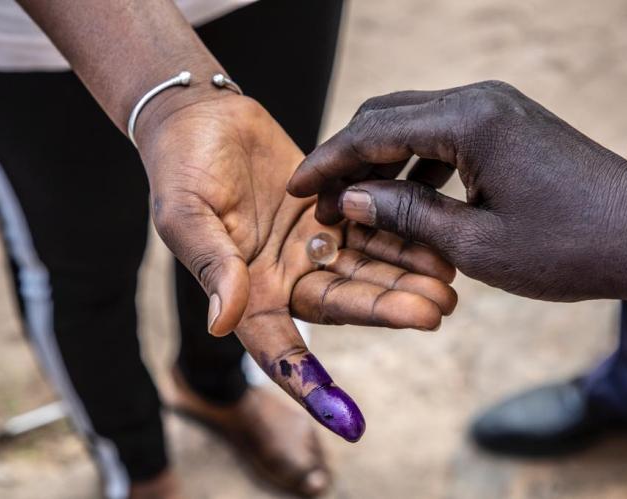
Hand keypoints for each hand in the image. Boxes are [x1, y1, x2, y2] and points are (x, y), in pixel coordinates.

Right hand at [137, 91, 456, 439]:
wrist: (203, 119)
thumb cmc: (180, 168)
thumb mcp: (185, 214)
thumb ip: (211, 264)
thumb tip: (223, 322)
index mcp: (248, 292)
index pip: (278, 349)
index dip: (309, 382)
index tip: (346, 420)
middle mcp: (286, 277)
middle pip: (343, 303)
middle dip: (386, 309)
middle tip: (433, 312)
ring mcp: (312, 246)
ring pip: (366, 269)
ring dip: (404, 278)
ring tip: (446, 285)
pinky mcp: (332, 215)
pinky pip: (371, 231)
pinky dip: (402, 240)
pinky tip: (436, 247)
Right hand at [288, 81, 626, 309]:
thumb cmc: (569, 248)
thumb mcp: (475, 244)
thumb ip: (405, 213)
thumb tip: (350, 197)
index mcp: (469, 121)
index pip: (373, 132)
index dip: (327, 162)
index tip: (295, 188)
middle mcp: (481, 100)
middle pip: (389, 116)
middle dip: (349, 158)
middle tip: (321, 200)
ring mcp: (500, 108)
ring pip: (417, 124)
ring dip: (382, 161)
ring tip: (358, 205)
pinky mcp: (513, 125)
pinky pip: (448, 135)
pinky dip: (419, 163)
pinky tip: (409, 198)